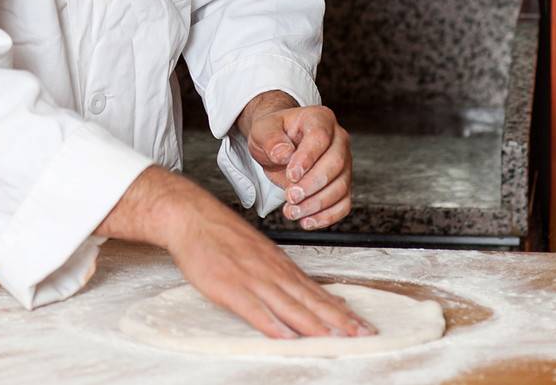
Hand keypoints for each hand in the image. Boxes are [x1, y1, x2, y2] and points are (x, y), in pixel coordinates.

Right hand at [99, 168, 373, 339]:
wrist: (191, 215)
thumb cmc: (223, 234)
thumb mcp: (260, 251)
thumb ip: (284, 274)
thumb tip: (312, 292)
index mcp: (279, 265)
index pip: (317, 292)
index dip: (341, 311)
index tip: (363, 326)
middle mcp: (271, 272)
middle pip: (310, 301)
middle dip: (338, 320)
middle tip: (363, 335)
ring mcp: (250, 279)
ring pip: (288, 306)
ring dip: (314, 325)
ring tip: (336, 339)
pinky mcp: (228, 286)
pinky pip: (253, 309)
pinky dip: (271, 324)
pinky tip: (286, 337)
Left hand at [237, 95, 352, 230]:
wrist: (278, 144)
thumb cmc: (273, 134)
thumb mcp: (263, 130)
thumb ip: (271, 139)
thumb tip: (283, 154)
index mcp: (320, 119)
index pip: (320, 137)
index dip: (307, 158)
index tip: (292, 174)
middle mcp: (338, 139)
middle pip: (336, 164)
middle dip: (313, 184)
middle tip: (291, 197)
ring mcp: (344, 163)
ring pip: (341, 186)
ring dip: (317, 204)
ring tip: (293, 211)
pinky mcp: (342, 184)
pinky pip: (343, 203)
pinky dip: (327, 216)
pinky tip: (307, 221)